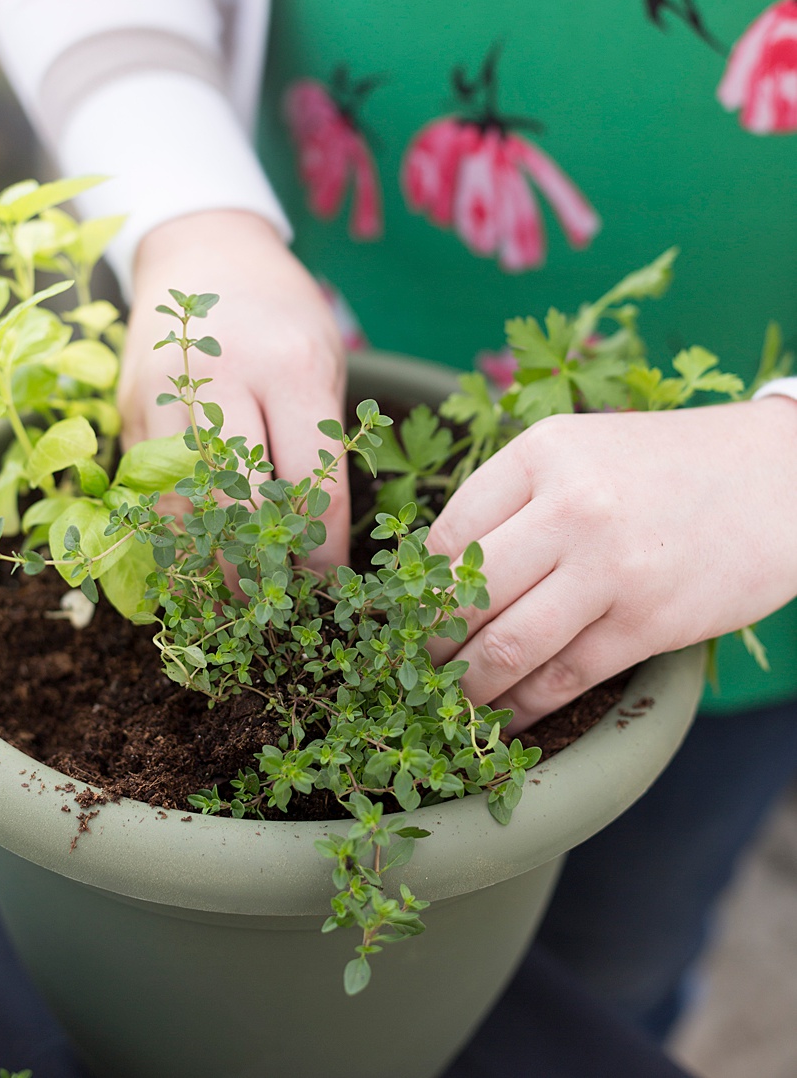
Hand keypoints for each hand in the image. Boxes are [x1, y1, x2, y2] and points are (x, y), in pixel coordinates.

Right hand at [118, 209, 349, 567]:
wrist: (205, 250)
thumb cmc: (283, 316)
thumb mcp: (326, 360)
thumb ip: (320, 442)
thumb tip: (319, 544)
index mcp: (291, 366)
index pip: (311, 484)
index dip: (322, 553)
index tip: (331, 590)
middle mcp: (222, 376)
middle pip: (238, 502)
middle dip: (260, 568)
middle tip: (279, 607)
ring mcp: (165, 389)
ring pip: (182, 503)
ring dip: (208, 562)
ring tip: (234, 601)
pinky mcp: (129, 405)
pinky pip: (148, 487)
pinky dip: (172, 533)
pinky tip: (194, 561)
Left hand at [426, 399, 796, 728]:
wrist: (778, 478)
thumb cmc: (667, 466)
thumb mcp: (583, 449)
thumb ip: (516, 496)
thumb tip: (437, 570)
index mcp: (543, 452)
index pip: (447, 532)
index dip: (419, 587)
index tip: (409, 617)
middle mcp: (571, 504)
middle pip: (465, 594)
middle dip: (432, 644)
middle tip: (418, 669)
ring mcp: (611, 567)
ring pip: (506, 644)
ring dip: (469, 687)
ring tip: (453, 703)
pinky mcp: (648, 622)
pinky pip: (563, 678)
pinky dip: (523, 709)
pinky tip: (506, 720)